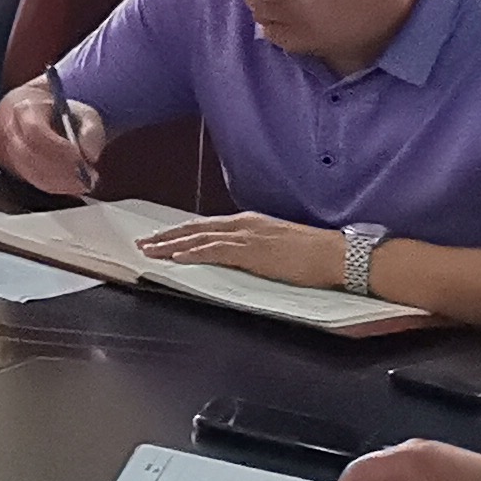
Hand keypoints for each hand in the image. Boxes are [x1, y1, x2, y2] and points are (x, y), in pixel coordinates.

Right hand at [0, 76, 106, 196]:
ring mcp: (5, 149)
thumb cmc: (58, 112)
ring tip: (83, 183)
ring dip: (58, 182)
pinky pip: (30, 180)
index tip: (81, 160)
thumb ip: (91, 130)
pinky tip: (70, 186)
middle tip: (87, 179)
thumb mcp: (81, 112)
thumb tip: (90, 155)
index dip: (58, 149)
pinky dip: (53, 186)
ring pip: (29, 172)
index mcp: (25, 109)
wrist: (30, 110)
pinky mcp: (9, 166)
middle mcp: (9, 129)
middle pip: (29, 156)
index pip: (35, 132)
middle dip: (61, 171)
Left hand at [136, 210, 342, 288]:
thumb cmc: (314, 254)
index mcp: (249, 223)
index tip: (161, 237)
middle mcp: (243, 224)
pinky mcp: (252, 251)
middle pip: (195, 229)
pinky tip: (177, 257)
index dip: (181, 231)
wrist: (336, 254)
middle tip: (143, 243)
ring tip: (150, 251)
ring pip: (199, 238)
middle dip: (167, 236)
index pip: (206, 226)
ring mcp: (247, 236)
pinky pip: (215, 251)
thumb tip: (237, 256)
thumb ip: (254, 247)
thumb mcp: (276, 245)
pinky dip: (193, 252)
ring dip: (172, 245)